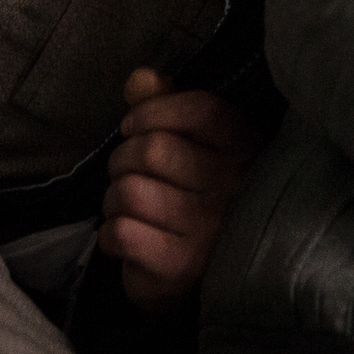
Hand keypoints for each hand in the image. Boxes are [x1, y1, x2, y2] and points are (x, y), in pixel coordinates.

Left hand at [98, 68, 256, 311]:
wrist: (210, 275)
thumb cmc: (196, 194)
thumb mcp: (191, 142)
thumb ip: (164, 104)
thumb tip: (140, 78)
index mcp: (244, 149)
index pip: (200, 111)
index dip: (154, 111)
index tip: (133, 127)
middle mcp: (234, 188)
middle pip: (152, 150)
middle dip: (122, 160)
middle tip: (127, 174)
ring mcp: (209, 231)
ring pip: (129, 192)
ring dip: (112, 200)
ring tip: (125, 208)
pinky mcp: (180, 267)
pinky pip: (121, 232)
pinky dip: (109, 234)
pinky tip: (125, 236)